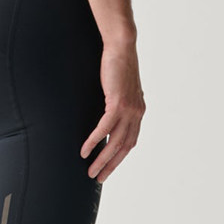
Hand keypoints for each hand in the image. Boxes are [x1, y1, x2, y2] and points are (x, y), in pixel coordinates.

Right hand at [80, 43, 144, 182]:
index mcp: (139, 111)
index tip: (108, 169)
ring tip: (90, 169)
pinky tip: (85, 149)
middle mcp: (137, 113)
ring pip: (114, 141)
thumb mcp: (121, 88)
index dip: (119, 157)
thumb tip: (110, 113)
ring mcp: (129, 109)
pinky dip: (94, 140)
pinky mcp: (118, 103)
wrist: (122, 47)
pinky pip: (104, 128)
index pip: (130, 141)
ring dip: (102, 158)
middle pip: (124, 147)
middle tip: (98, 177)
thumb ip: (119, 102)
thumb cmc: (118, 64)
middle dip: (111, 165)